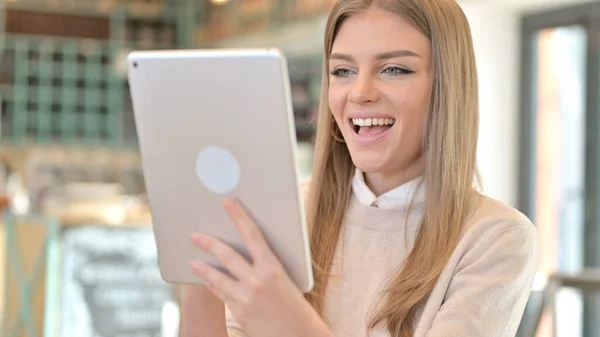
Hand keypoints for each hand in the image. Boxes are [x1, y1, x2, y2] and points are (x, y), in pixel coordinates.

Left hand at [189, 198, 332, 336]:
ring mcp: (245, 298)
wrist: (300, 336)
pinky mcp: (239, 313)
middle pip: (227, 255)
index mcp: (274, 268)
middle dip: (209, 243)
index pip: (253, 235)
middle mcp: (257, 281)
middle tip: (195, 235)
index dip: (239, 217)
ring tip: (193, 261)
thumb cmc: (298, 310)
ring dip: (203, 268)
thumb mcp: (288, 282)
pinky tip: (206, 281)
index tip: (228, 203)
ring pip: (217, 277)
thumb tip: (253, 254)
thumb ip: (269, 268)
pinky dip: (213, 286)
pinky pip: (221, 294)